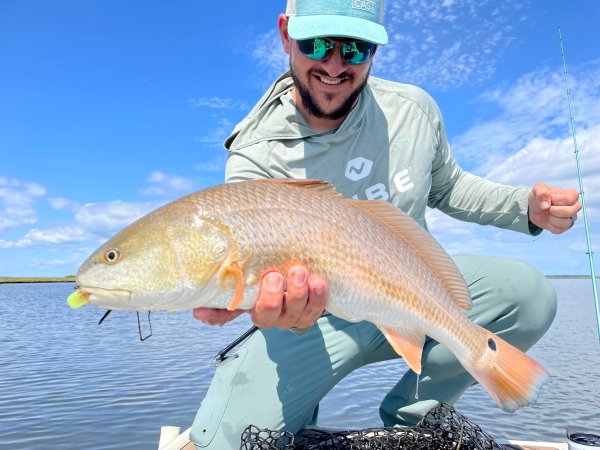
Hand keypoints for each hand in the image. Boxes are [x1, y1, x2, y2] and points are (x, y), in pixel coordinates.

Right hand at [192, 265, 327, 328]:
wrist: (302, 258)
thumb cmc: (271, 260)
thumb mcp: (252, 260)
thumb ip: (232, 265)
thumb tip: (202, 283)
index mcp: (246, 302)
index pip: (223, 314)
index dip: (213, 315)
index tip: (202, 310)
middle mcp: (268, 313)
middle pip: (266, 316)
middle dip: (271, 299)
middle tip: (274, 276)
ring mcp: (291, 314)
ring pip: (294, 313)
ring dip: (298, 294)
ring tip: (300, 272)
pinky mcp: (311, 310)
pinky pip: (315, 309)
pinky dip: (318, 297)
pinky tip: (318, 281)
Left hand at [528, 183, 580, 233]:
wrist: (534, 208)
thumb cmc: (540, 196)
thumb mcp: (537, 189)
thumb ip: (542, 192)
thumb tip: (546, 206)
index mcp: (572, 194)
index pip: (568, 199)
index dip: (555, 200)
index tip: (550, 199)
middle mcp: (575, 207)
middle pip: (569, 212)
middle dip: (554, 210)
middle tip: (548, 207)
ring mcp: (571, 218)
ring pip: (566, 223)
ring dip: (552, 218)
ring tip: (548, 213)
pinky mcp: (565, 227)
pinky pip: (558, 230)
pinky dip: (549, 226)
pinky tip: (548, 219)